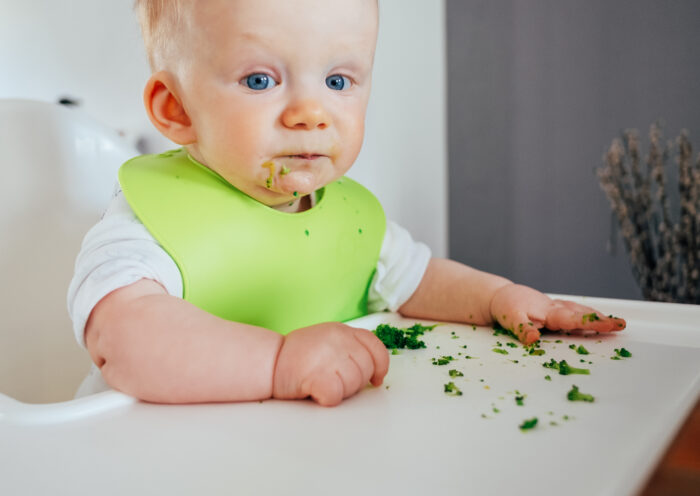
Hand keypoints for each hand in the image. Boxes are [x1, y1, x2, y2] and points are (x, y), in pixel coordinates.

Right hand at [272, 322, 389, 406]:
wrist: (268, 361)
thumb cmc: (297, 356)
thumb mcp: (327, 339)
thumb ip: (349, 347)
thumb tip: (374, 369)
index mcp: (342, 330)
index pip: (374, 346)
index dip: (380, 366)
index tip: (376, 378)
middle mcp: (338, 339)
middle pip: (366, 369)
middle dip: (356, 383)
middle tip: (335, 382)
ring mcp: (328, 356)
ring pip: (353, 384)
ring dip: (341, 391)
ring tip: (322, 384)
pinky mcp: (316, 375)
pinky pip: (336, 394)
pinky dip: (329, 398)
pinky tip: (318, 393)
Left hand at [489, 284, 626, 344]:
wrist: (500, 296)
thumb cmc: (506, 307)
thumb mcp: (509, 319)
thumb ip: (522, 329)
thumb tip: (533, 339)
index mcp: (548, 311)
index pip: (573, 319)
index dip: (592, 323)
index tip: (610, 325)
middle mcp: (556, 308)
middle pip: (582, 314)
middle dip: (602, 320)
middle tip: (622, 325)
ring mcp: (556, 308)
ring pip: (580, 311)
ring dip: (597, 317)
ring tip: (615, 324)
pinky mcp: (554, 309)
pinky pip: (575, 312)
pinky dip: (587, 315)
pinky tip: (597, 320)